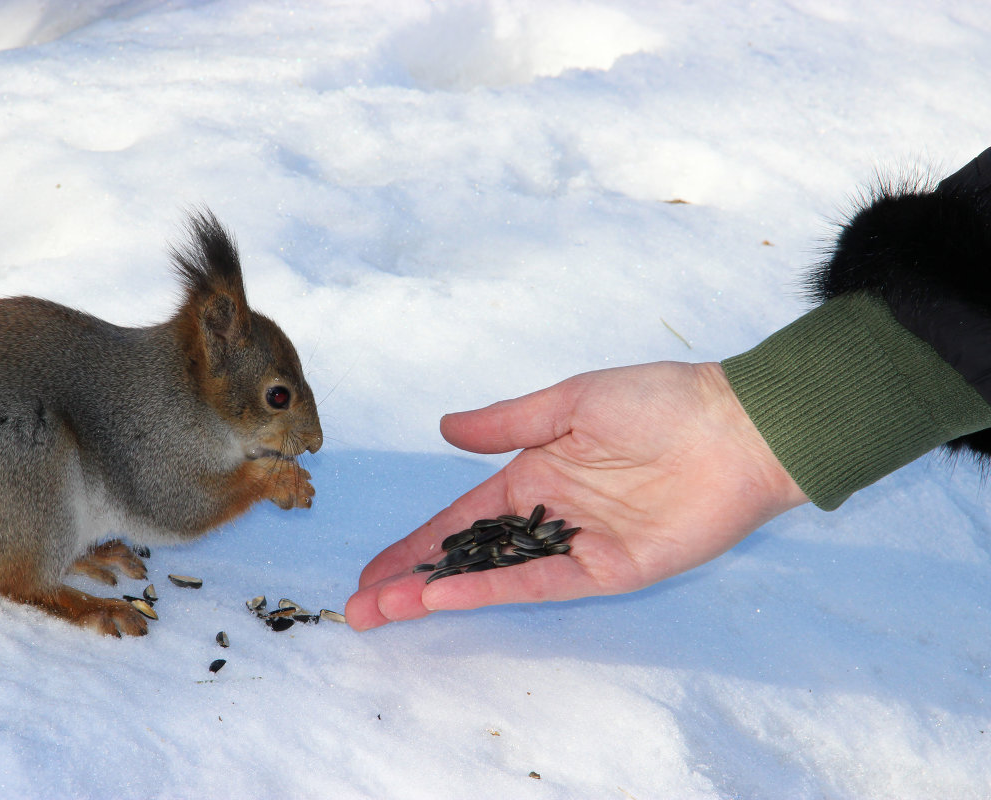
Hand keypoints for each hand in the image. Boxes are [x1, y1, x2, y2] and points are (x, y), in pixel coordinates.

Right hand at [345, 361, 807, 630]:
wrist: (738, 426)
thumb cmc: (659, 401)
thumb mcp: (570, 401)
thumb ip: (507, 422)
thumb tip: (446, 430)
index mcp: (534, 475)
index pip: (459, 518)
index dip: (415, 543)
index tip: (371, 569)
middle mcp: (548, 517)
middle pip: (466, 556)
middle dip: (412, 580)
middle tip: (360, 608)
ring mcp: (576, 546)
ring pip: (493, 576)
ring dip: (438, 593)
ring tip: (385, 609)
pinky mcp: (610, 569)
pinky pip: (540, 583)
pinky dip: (492, 590)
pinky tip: (446, 595)